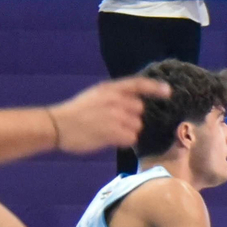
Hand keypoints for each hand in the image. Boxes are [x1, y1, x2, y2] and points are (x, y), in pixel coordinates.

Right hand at [48, 77, 169, 153]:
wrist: (58, 125)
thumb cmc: (75, 113)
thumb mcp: (95, 96)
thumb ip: (114, 97)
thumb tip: (135, 106)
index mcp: (109, 88)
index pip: (137, 84)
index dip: (154, 88)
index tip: (168, 91)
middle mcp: (115, 99)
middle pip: (140, 110)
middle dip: (132, 118)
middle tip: (115, 123)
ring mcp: (115, 115)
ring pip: (137, 126)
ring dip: (127, 132)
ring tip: (108, 132)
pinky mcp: (114, 132)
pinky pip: (131, 139)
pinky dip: (124, 142)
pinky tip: (110, 140)